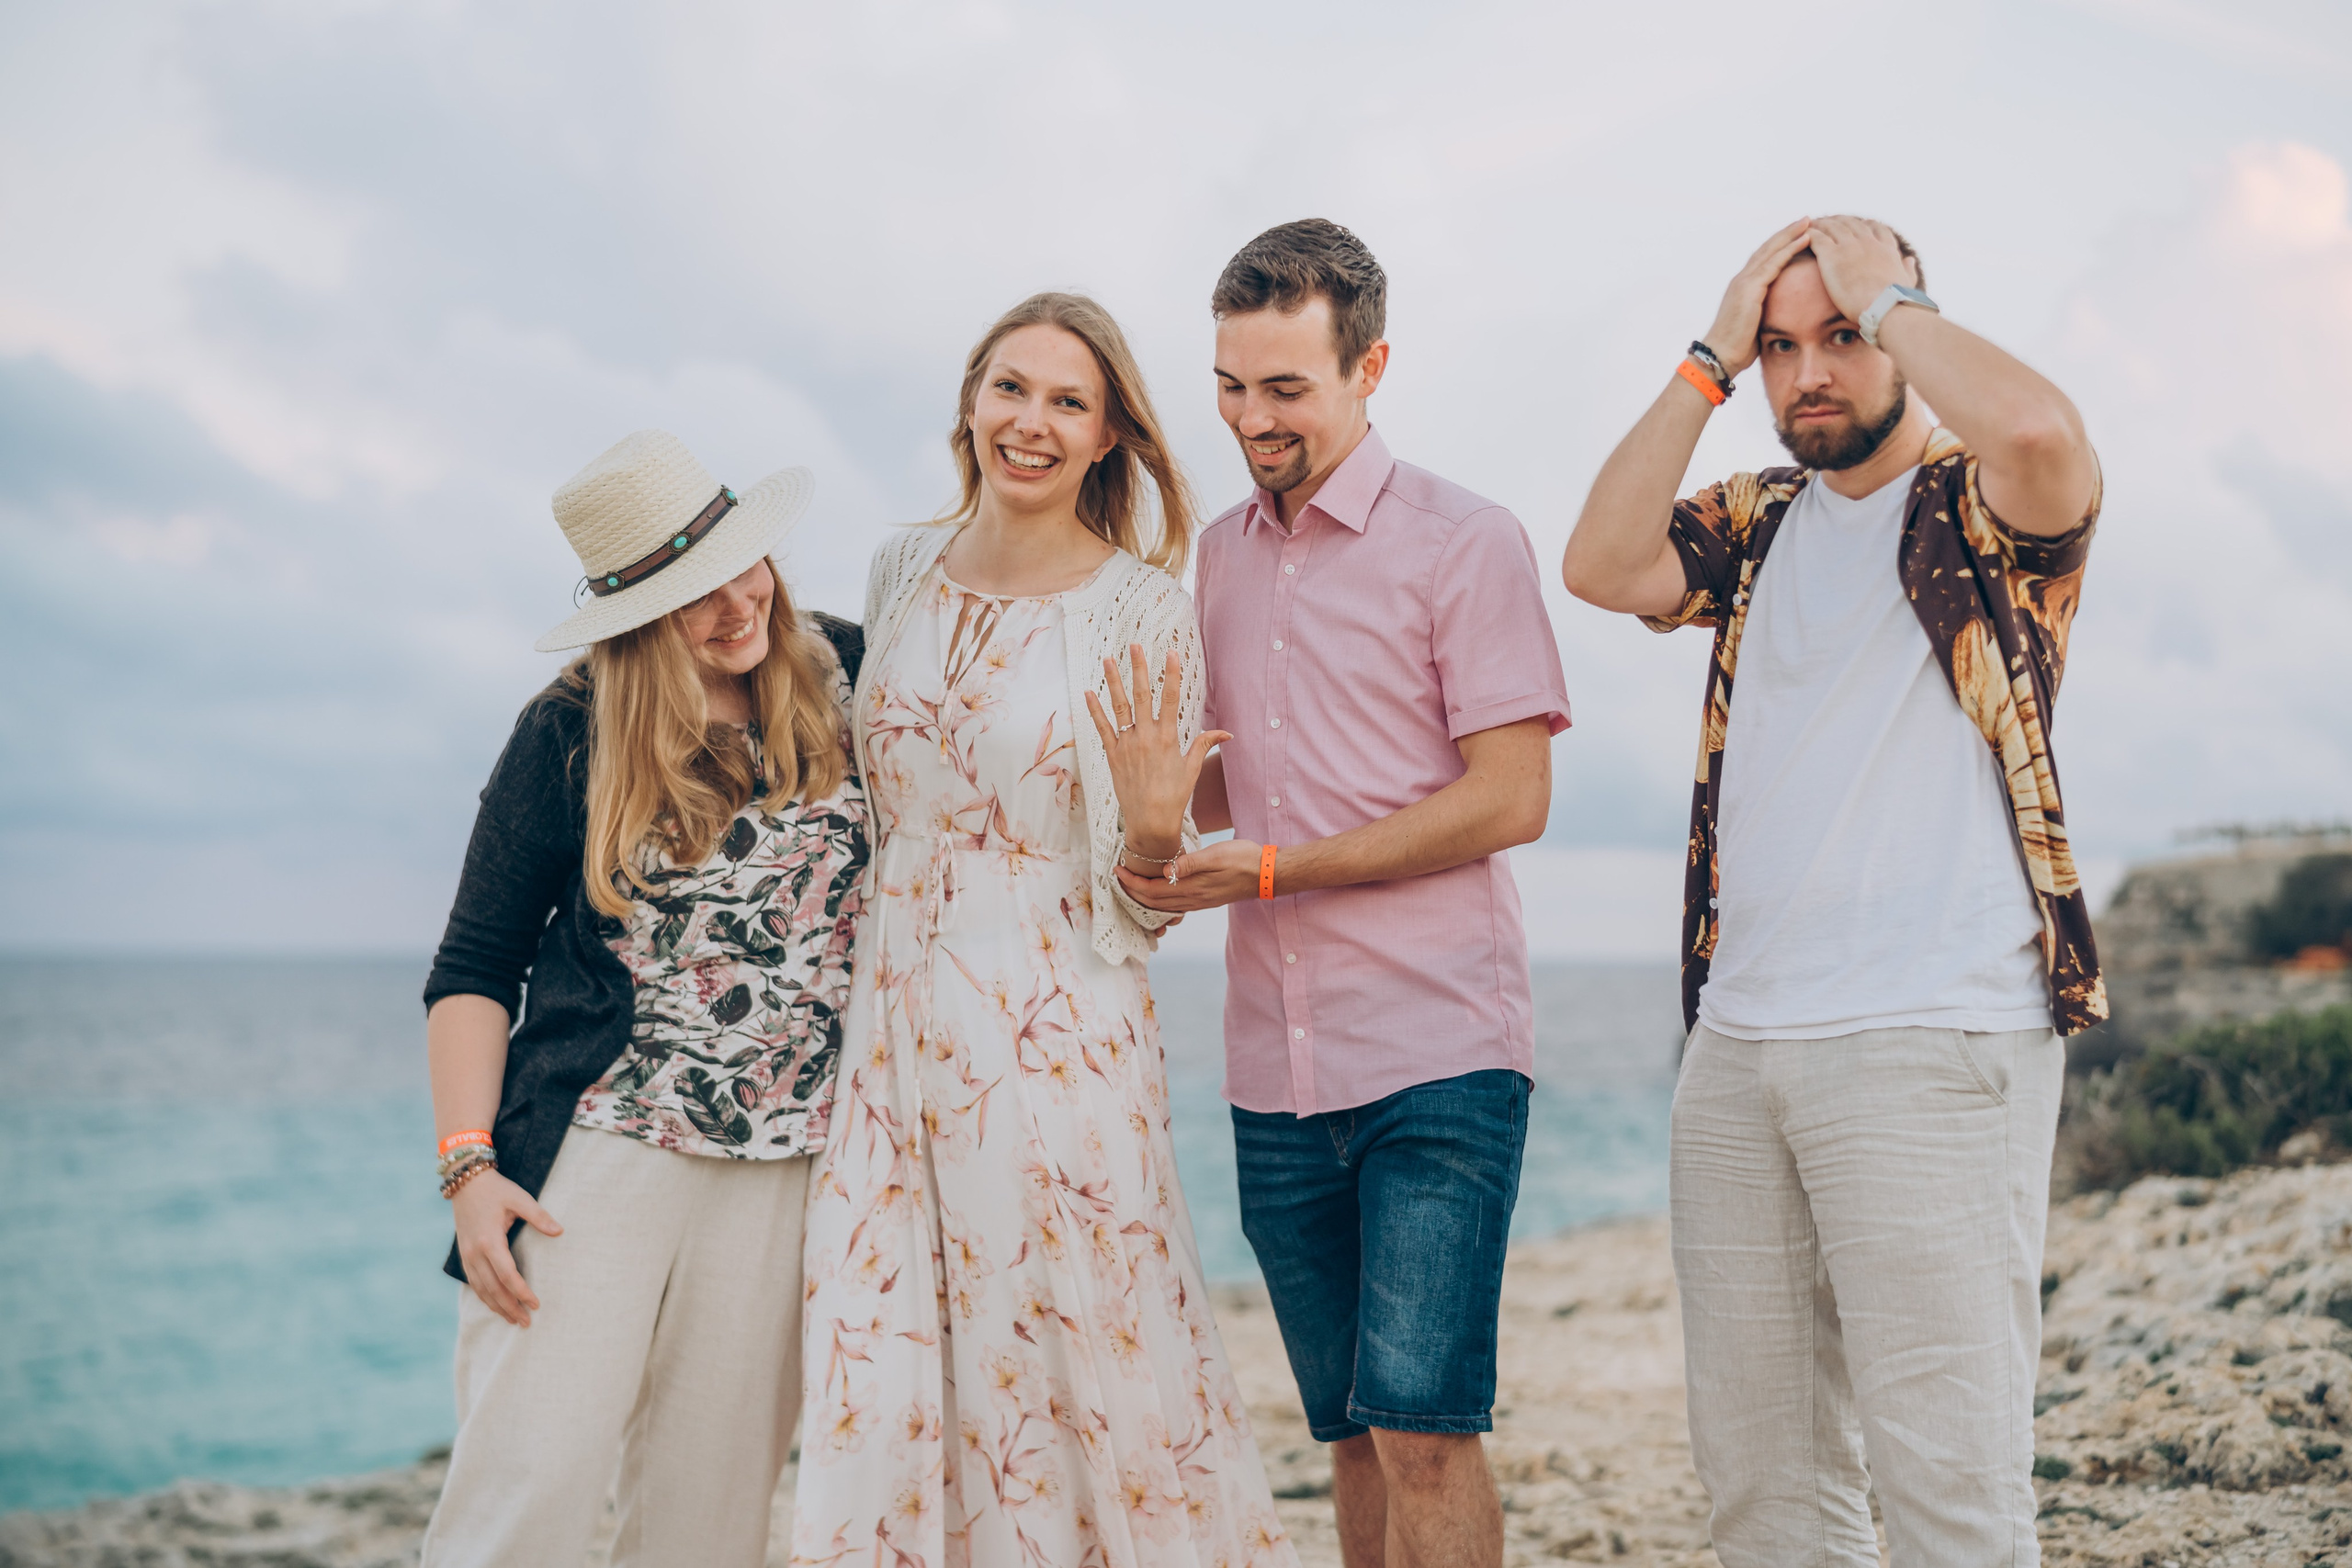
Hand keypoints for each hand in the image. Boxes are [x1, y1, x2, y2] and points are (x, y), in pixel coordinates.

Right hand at [452, 1170, 561, 1326]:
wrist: (465, 1181)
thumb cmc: (496, 1189)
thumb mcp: (519, 1198)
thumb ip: (539, 1216)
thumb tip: (559, 1231)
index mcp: (490, 1241)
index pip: (508, 1275)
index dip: (522, 1292)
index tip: (536, 1304)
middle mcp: (475, 1252)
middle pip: (494, 1289)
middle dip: (510, 1307)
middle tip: (526, 1322)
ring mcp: (467, 1255)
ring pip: (481, 1289)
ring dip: (497, 1307)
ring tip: (512, 1320)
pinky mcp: (464, 1254)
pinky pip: (474, 1282)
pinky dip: (485, 1297)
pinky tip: (495, 1305)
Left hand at [1083, 643, 1229, 864]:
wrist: (1151, 822)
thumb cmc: (1175, 796)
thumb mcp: (1192, 769)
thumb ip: (1204, 744)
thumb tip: (1226, 733)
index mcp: (1168, 738)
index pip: (1170, 698)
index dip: (1171, 674)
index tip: (1171, 652)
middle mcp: (1146, 737)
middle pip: (1142, 695)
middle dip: (1139, 668)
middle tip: (1135, 645)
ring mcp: (1127, 745)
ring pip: (1119, 706)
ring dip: (1113, 681)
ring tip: (1109, 658)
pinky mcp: (1113, 755)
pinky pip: (1102, 728)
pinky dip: (1094, 710)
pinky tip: (1087, 692)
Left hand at [1116, 838, 1264, 912]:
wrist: (1268, 874)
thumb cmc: (1244, 859)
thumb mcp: (1217, 855)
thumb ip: (1191, 864)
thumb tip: (1165, 872)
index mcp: (1193, 888)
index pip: (1153, 891)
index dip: (1132, 883)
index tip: (1118, 871)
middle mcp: (1194, 899)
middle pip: (1153, 902)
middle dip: (1132, 892)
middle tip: (1117, 877)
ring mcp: (1199, 902)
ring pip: (1163, 907)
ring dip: (1143, 898)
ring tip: (1130, 885)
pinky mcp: (1205, 900)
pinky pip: (1174, 906)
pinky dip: (1159, 901)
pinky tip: (1156, 892)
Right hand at [1700, 218, 1814, 376]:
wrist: (1721, 356)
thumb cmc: (1738, 347)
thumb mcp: (1754, 325)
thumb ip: (1765, 313)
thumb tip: (1780, 317)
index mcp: (1743, 287)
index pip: (1764, 259)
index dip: (1780, 245)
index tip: (1798, 235)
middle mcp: (1742, 279)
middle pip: (1768, 248)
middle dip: (1787, 233)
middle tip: (1806, 219)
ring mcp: (1744, 282)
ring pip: (1771, 250)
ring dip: (1791, 234)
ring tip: (1808, 223)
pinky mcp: (1750, 289)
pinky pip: (1774, 263)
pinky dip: (1790, 249)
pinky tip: (1805, 240)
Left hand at [1805, 214, 1918, 325]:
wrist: (1884, 306)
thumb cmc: (1897, 301)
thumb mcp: (1907, 281)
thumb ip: (1907, 269)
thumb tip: (1910, 260)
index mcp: (1885, 248)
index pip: (1875, 227)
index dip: (1863, 224)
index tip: (1856, 224)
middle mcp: (1868, 243)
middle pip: (1850, 223)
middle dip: (1839, 220)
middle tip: (1828, 221)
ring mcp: (1850, 247)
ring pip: (1832, 226)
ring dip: (1822, 224)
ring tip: (1811, 225)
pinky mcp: (1832, 255)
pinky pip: (1817, 237)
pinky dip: (1809, 233)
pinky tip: (1802, 235)